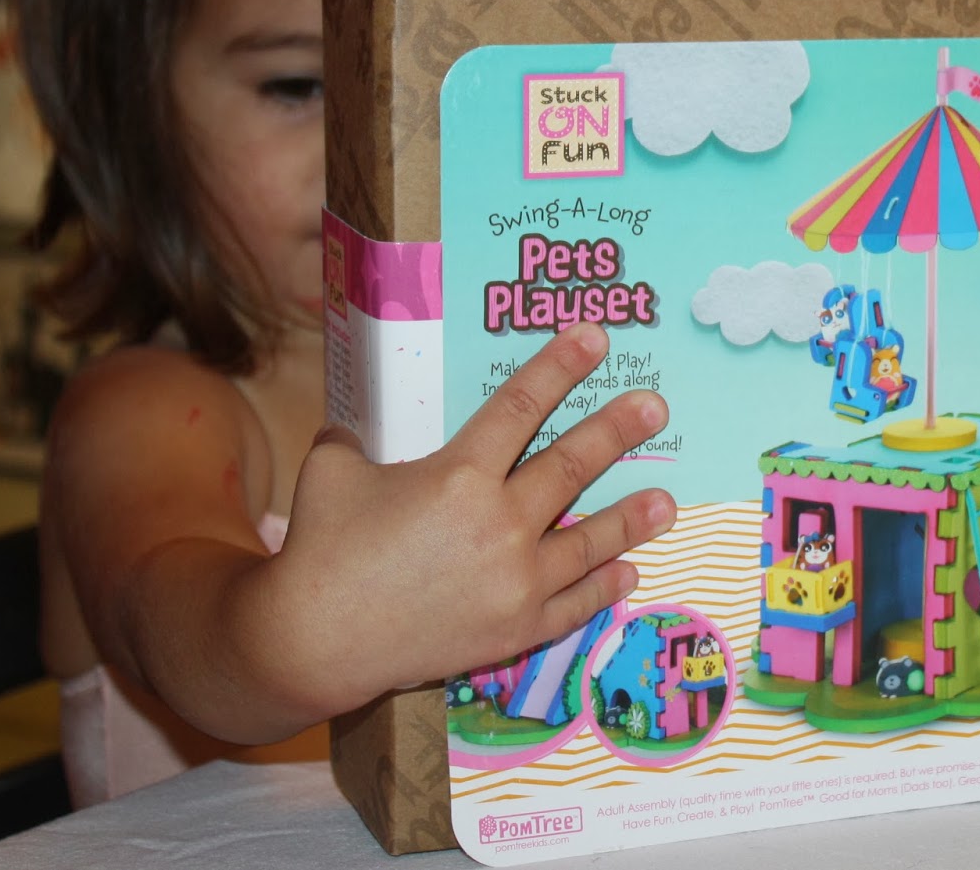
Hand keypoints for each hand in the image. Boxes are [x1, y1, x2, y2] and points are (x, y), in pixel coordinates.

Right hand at [279, 322, 674, 703]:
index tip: (595, 338)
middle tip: (654, 407)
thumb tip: (353, 428)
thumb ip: (355, 441)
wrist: (314, 642)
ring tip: (666, 501)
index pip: (521, 406)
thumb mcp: (331, 471)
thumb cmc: (319, 550)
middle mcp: (499, 524)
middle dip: (617, 430)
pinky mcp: (514, 630)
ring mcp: (514, 582)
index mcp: (458, 475)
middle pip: (572, 466)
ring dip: (631, 517)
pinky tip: (628, 572)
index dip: (560, 366)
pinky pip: (574, 604)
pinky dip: (604, 587)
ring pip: (589, 540)